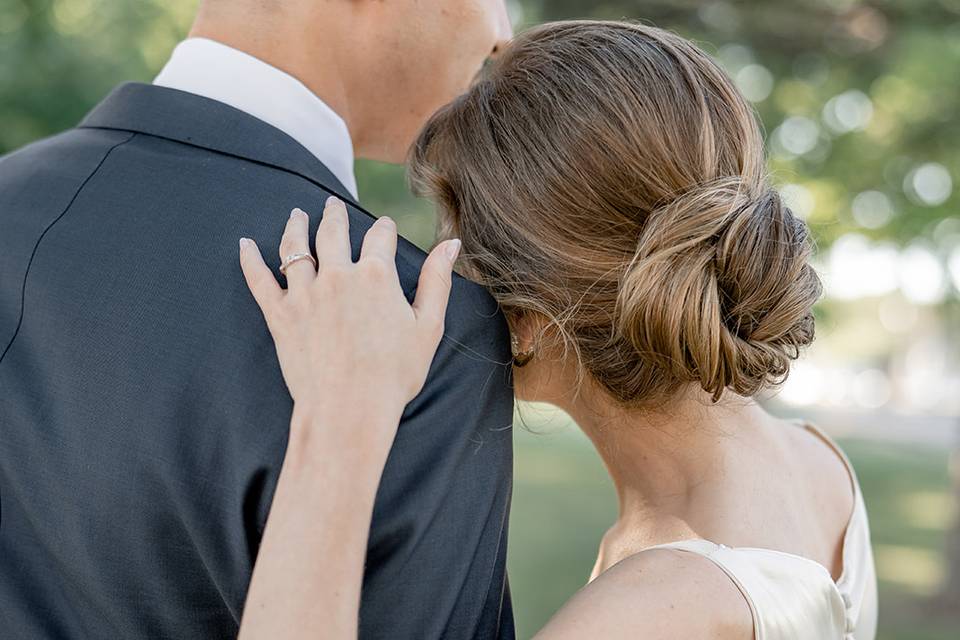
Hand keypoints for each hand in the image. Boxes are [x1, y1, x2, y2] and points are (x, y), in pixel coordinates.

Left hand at [238, 196, 460, 432]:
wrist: (349, 409)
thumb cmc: (394, 374)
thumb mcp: (428, 326)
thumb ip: (437, 281)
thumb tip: (451, 244)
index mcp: (377, 276)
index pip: (380, 237)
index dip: (384, 229)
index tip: (384, 227)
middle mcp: (339, 275)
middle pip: (333, 232)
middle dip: (335, 215)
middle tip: (332, 205)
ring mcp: (305, 293)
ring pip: (295, 247)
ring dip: (295, 226)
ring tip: (296, 214)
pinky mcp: (280, 315)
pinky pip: (260, 279)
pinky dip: (250, 259)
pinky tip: (244, 244)